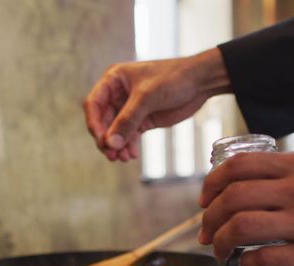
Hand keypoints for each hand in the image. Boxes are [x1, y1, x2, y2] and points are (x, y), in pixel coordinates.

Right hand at [82, 48, 230, 160]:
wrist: (200, 82)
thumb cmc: (173, 78)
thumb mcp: (147, 97)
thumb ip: (127, 120)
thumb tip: (111, 143)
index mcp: (113, 80)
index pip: (94, 103)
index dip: (94, 123)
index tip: (101, 140)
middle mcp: (118, 93)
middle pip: (102, 120)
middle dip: (106, 138)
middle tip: (111, 154)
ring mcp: (130, 107)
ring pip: (115, 131)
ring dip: (117, 145)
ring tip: (123, 158)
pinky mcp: (143, 119)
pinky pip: (129, 135)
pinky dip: (128, 146)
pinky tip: (132, 155)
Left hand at [199, 152, 293, 265]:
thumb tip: (257, 188)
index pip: (238, 166)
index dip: (211, 185)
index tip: (205, 200)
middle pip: (232, 197)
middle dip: (208, 218)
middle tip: (206, 232)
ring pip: (242, 226)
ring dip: (221, 243)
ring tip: (222, 252)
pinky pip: (268, 259)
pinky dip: (248, 264)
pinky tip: (250, 265)